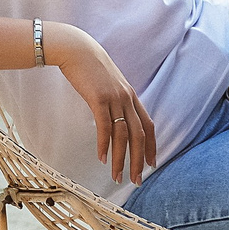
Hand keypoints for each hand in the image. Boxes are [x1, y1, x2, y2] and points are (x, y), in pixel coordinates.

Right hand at [47, 23, 156, 184]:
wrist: (76, 49)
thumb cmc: (90, 67)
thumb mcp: (109, 84)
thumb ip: (116, 99)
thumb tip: (115, 116)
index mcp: (131, 96)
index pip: (149, 125)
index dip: (152, 146)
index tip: (151, 164)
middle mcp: (127, 98)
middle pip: (139, 135)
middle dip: (138, 160)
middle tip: (136, 180)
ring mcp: (114, 98)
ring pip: (123, 135)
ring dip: (121, 159)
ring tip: (117, 176)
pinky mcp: (99, 99)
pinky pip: (104, 127)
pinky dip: (104, 144)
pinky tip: (102, 158)